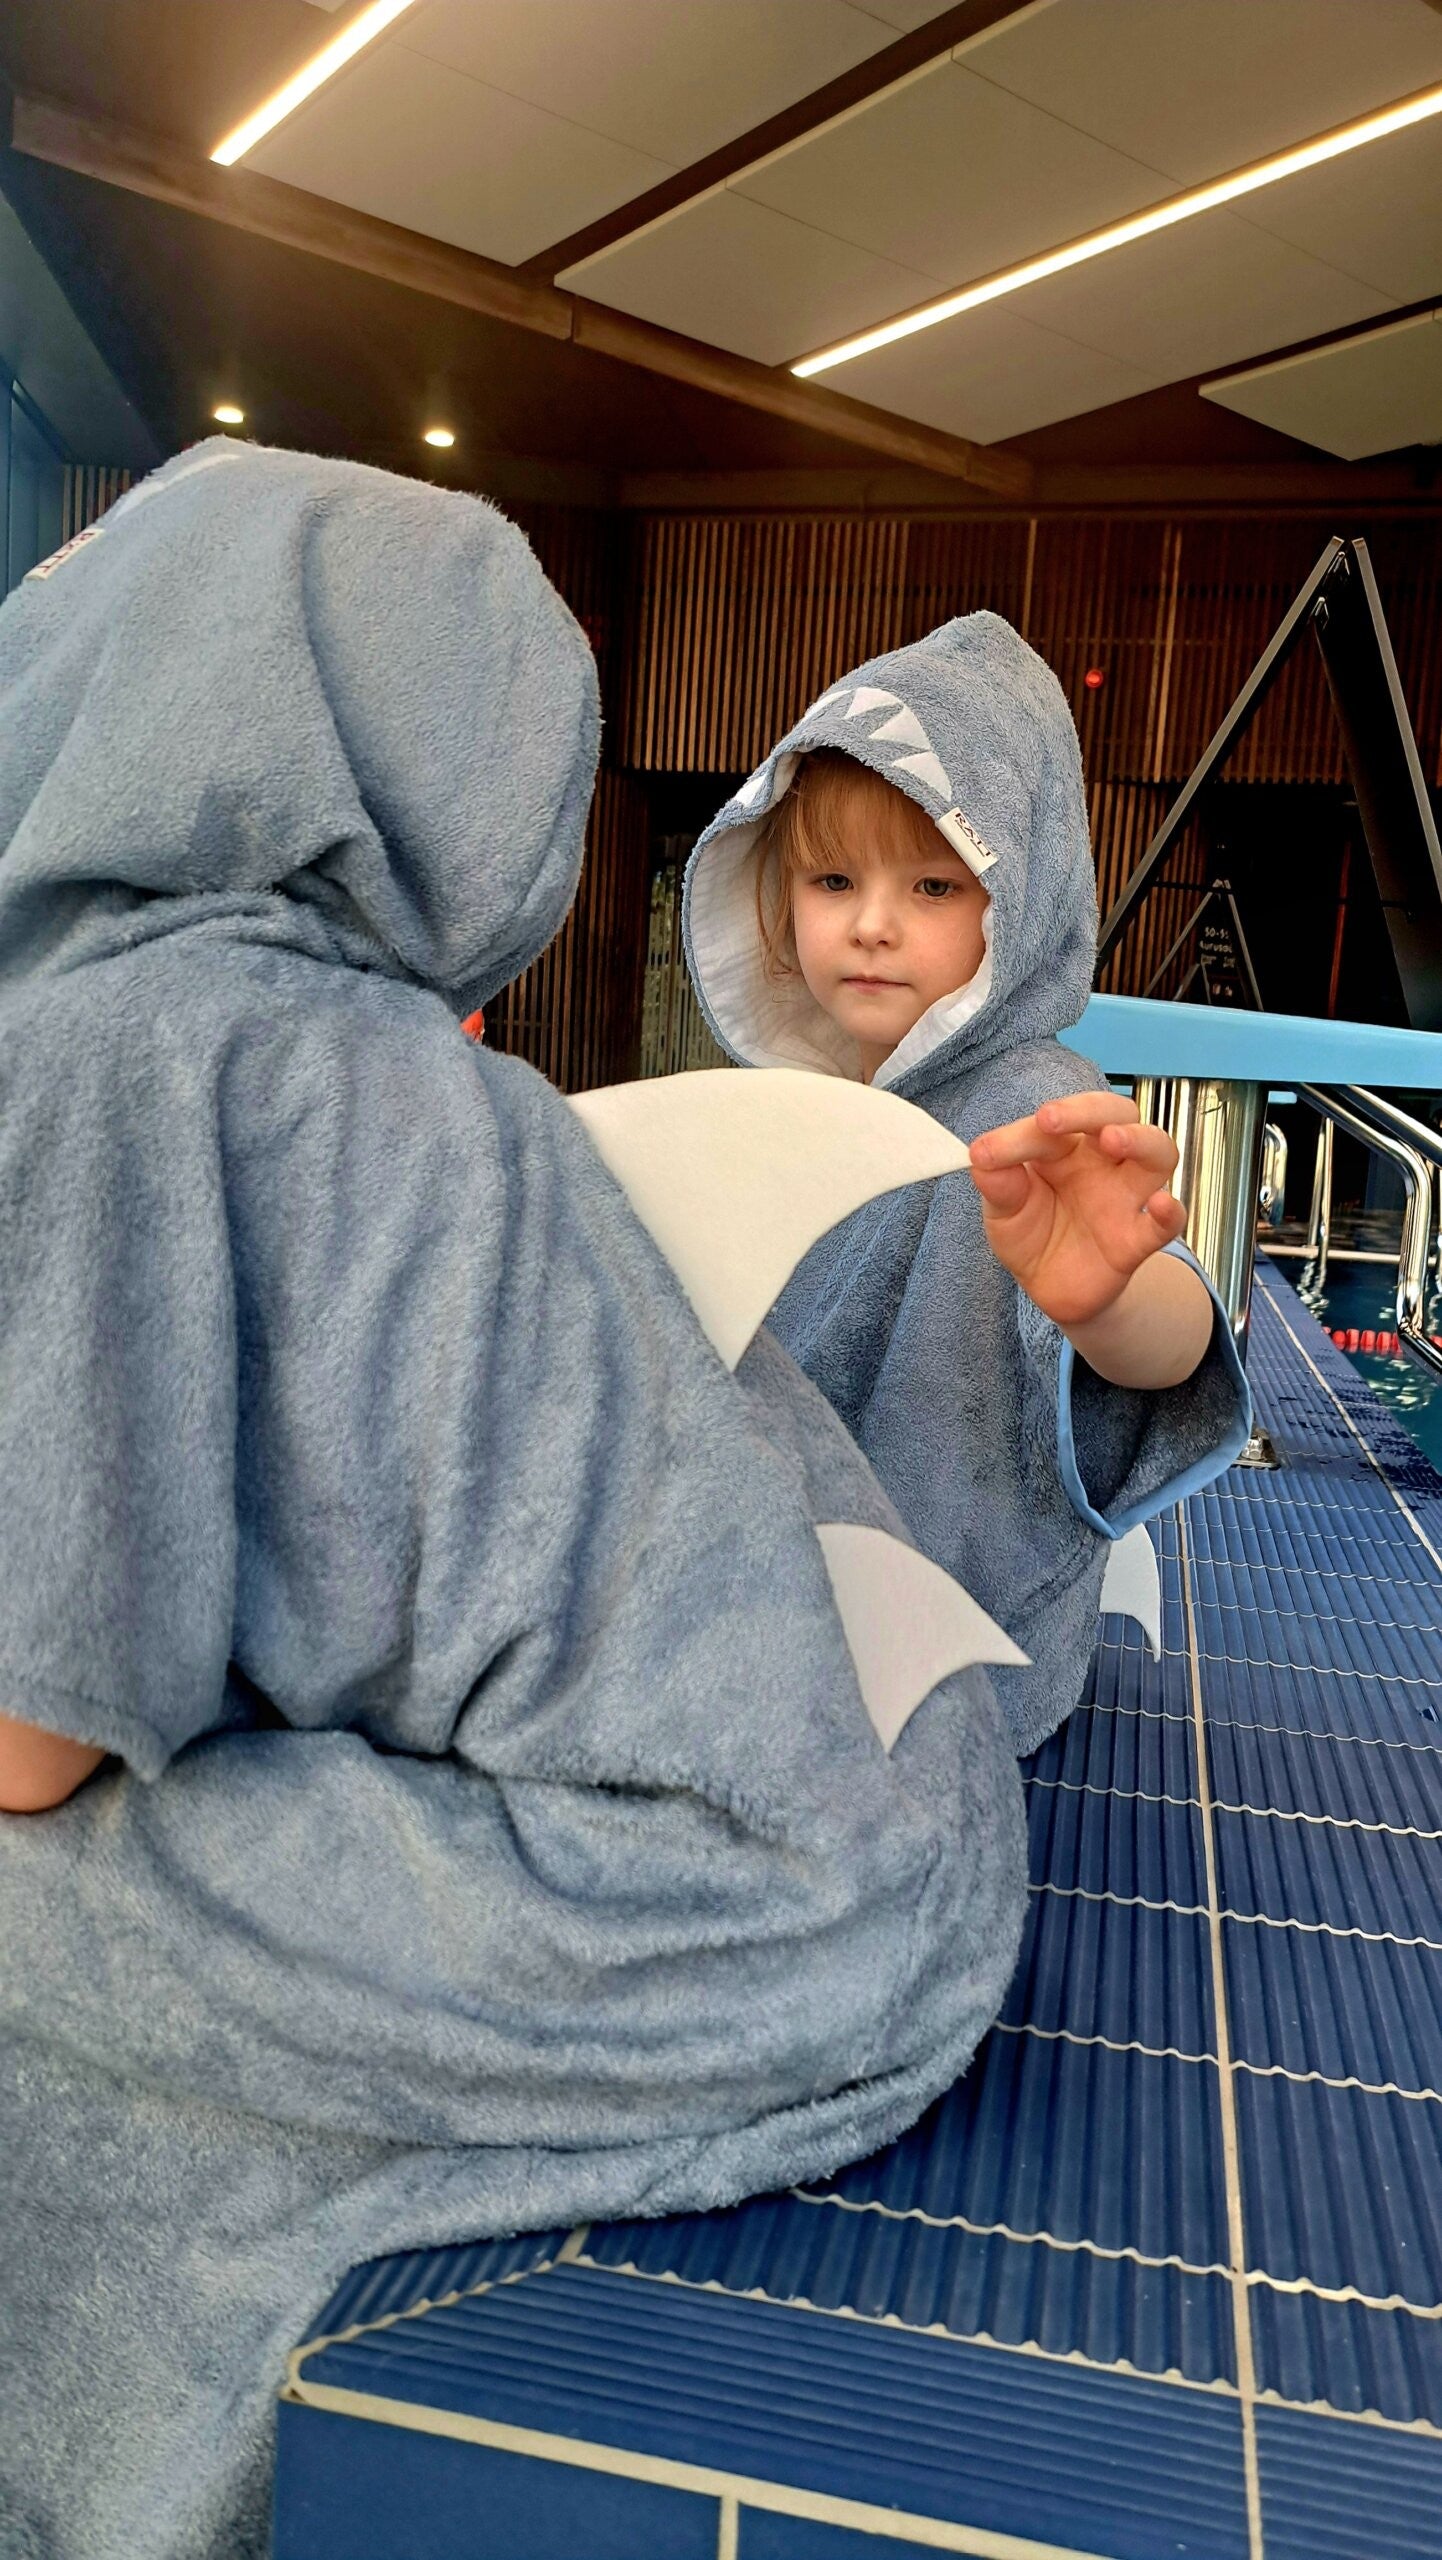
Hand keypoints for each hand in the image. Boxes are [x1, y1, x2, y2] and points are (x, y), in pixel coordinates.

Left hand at [968, 1093, 1186, 1330]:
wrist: (1050, 1288)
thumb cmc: (1031, 1234)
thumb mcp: (1003, 1211)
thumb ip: (997, 1185)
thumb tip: (981, 1158)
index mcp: (1065, 1147)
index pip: (1054, 1124)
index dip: (1020, 1135)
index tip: (985, 1154)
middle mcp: (1102, 1162)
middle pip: (1117, 1114)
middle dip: (1088, 1110)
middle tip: (1050, 1119)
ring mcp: (1125, 1197)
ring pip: (1157, 1152)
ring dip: (1140, 1139)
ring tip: (1114, 1140)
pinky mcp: (1137, 1239)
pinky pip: (1167, 1222)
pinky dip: (1170, 1211)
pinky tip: (1160, 1205)